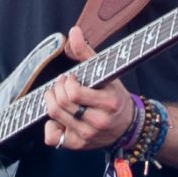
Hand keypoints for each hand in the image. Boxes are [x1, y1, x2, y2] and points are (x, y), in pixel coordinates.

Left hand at [42, 24, 138, 152]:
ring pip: (54, 116)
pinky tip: (60, 118)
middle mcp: (98, 122)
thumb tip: (73, 31)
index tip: (71, 78)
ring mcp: (87, 136)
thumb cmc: (114, 96)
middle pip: (61, 104)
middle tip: (62, 85)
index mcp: (108, 103)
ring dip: (51, 102)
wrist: (127, 127)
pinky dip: (50, 125)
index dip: (66, 82)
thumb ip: (87, 52)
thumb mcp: (106, 74)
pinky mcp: (77, 145)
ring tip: (59, 96)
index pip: (74, 93)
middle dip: (56, 89)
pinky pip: (52, 137)